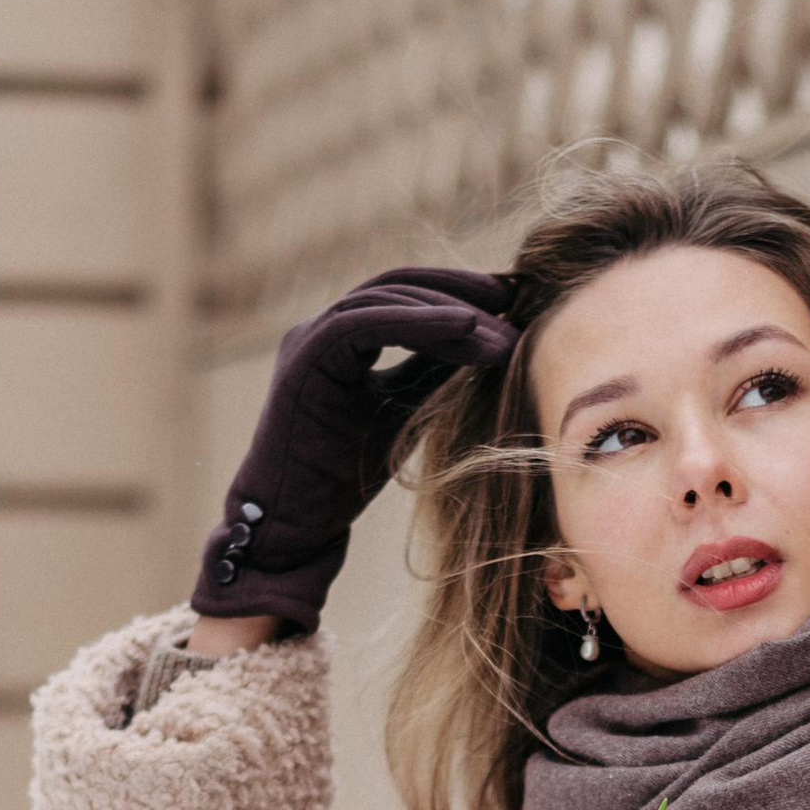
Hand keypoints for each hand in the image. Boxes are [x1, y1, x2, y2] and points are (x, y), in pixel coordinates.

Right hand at [192, 266, 518, 630]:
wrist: (294, 523)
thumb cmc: (342, 478)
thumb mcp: (403, 412)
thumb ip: (432, 373)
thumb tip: (489, 339)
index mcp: (339, 340)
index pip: (403, 297)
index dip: (457, 293)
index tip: (511, 303)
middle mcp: (319, 329)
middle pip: (396, 286)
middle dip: (459, 288)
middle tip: (516, 298)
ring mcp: (307, 339)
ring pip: (385, 299)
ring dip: (450, 310)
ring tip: (502, 331)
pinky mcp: (303, 360)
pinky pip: (364, 322)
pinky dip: (418, 321)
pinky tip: (466, 325)